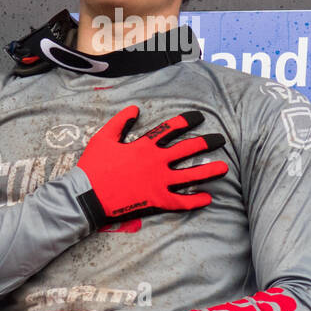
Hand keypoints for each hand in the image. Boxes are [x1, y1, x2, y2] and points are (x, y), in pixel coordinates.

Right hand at [76, 106, 226, 226]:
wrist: (86, 195)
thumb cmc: (94, 166)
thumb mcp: (104, 137)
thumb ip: (121, 121)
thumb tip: (136, 109)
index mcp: (145, 145)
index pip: (171, 128)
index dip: (187, 120)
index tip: (199, 117)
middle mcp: (157, 161)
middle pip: (188, 149)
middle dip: (207, 143)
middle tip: (220, 139)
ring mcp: (159, 182)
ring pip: (191, 175)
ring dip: (209, 171)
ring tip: (224, 168)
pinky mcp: (157, 200)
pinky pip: (181, 201)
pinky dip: (195, 200)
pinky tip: (208, 198)